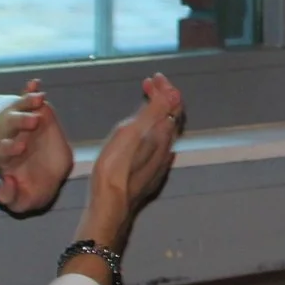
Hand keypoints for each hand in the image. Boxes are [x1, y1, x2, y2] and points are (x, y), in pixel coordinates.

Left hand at [0, 79, 71, 215]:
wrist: (45, 171)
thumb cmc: (33, 184)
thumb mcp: (24, 200)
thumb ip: (13, 198)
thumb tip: (7, 182)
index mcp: (9, 159)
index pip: (5, 151)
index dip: (10, 149)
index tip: (21, 146)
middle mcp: (14, 137)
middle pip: (12, 127)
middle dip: (20, 124)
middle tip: (31, 122)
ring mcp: (24, 123)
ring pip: (22, 111)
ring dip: (28, 105)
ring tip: (38, 100)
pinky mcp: (35, 112)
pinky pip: (29, 100)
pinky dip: (31, 91)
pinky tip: (35, 83)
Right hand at [87, 74, 184, 227]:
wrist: (111, 206)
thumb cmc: (115, 169)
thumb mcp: (131, 132)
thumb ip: (154, 112)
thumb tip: (174, 92)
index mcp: (162, 135)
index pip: (172, 104)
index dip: (165, 88)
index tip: (154, 78)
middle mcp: (166, 148)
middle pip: (172, 117)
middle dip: (163, 98)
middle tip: (150, 86)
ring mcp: (159, 162)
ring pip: (166, 131)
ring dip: (159, 114)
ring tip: (148, 104)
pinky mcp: (151, 173)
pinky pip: (160, 145)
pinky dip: (154, 131)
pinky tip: (149, 134)